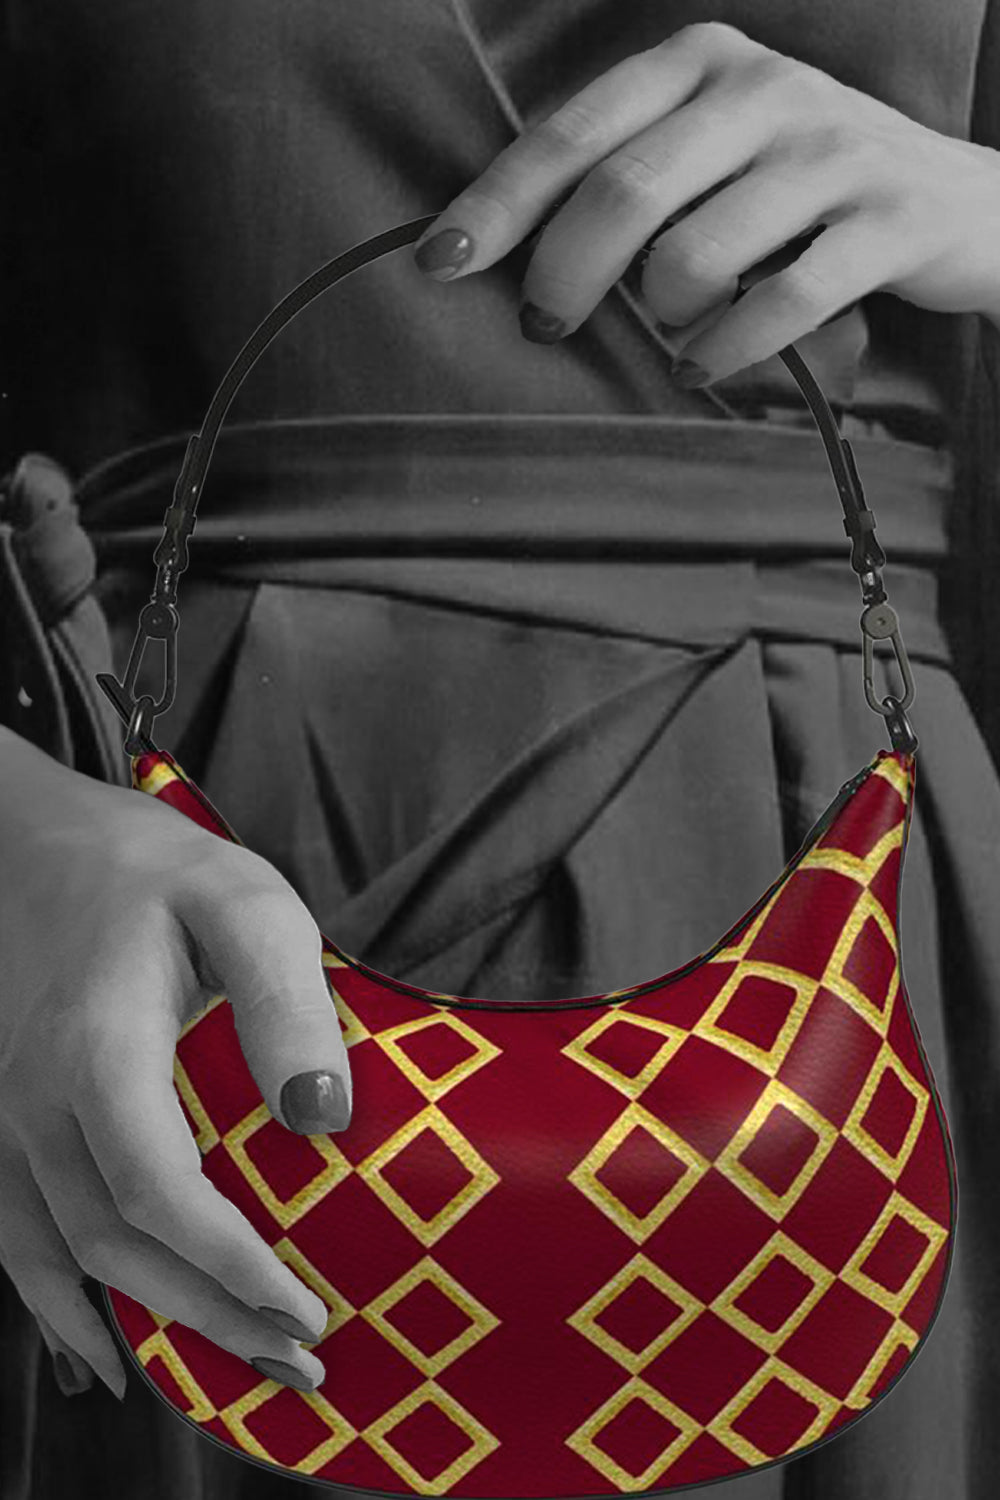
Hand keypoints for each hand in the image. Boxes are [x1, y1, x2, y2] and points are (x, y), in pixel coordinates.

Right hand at [0, 729, 351, 1398]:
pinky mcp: (5, 1126)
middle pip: (116, 1245)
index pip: (160, 1194)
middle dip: (210, 1317)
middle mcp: (37, 1103)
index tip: (305, 1310)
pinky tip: (103, 1351)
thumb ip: (285, 1004)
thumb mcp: (245, 905)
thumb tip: (319, 1116)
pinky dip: (57, 1308)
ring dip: (151, 1326)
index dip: (231, 1267)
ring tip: (236, 1370)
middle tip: (299, 1363)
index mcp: (100, 1051)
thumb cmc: (156, 872)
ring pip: (66, 1258)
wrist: (42, 846)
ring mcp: (9, 1121)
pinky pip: (18, 1241)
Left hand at [412, 21, 999, 384]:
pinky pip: (777, 305)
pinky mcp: (887, 220)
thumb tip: (499, 252)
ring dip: (660, 317)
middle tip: (546, 323)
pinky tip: (703, 368)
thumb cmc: (797, 193)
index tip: (441, 265)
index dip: (497, 205)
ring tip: (668, 330)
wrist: (958, 203)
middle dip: (564, 277)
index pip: (571, 135)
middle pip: (622, 196)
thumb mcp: (711, 153)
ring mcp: (831, 152)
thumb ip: (622, 177)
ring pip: (695, 257)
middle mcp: (764, 90)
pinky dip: (723, 353)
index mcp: (702, 63)